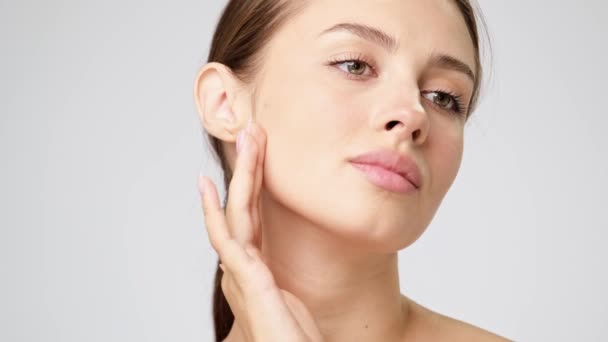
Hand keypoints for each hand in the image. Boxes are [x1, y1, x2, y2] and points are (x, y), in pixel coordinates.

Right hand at [199, 120, 323, 341]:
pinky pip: (226, 236)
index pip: (253, 220)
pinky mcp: (245, 280)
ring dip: (240, 174)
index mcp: (259, 272)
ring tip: (245, 137)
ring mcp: (241, 274)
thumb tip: (312, 268)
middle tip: (251, 132)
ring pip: (236, 213)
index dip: (253, 187)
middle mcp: (244, 270)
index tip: (257, 158)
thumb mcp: (298, 304)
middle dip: (248, 169)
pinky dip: (213, 210)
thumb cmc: (297, 341)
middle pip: (243, 208)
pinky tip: (208, 186)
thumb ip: (296, 283)